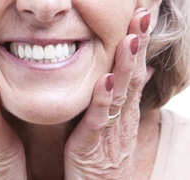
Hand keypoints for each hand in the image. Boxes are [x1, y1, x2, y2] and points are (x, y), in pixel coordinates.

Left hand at [64, 8, 153, 178]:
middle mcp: (122, 114)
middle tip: (144, 14)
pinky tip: (106, 80)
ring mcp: (110, 128)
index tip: (143, 16)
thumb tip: (142, 71)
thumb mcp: (118, 121)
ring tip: (131, 38)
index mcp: (125, 108)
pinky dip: (103, 99)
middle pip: (133, 74)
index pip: (136, 69)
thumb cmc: (106, 152)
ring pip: (120, 92)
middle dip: (138, 44)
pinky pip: (99, 118)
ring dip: (126, 65)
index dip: (139, 43)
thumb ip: (125, 96)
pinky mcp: (93, 142)